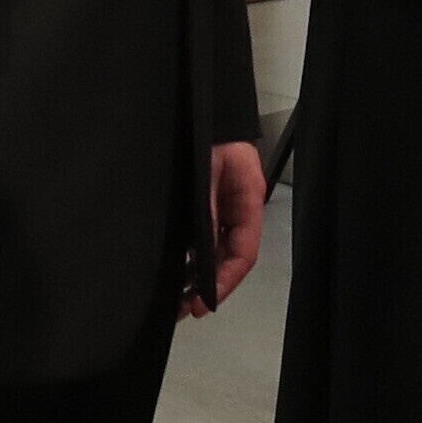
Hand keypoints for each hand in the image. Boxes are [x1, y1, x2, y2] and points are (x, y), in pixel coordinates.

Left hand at [188, 138, 265, 312]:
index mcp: (247, 204)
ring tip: (176, 300)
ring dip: (197, 276)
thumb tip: (202, 250)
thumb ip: (207, 209)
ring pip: (214, 252)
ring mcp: (222, 210)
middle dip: (208, 287)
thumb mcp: (208, 172)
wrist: (204, 112)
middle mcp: (238, 213)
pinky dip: (190, 258)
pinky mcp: (205, 206)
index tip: (205, 302)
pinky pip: (202, 239)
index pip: (243, 254)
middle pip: (229, 259)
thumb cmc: (209, 136)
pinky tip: (174, 273)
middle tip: (184, 310)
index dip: (225, 281)